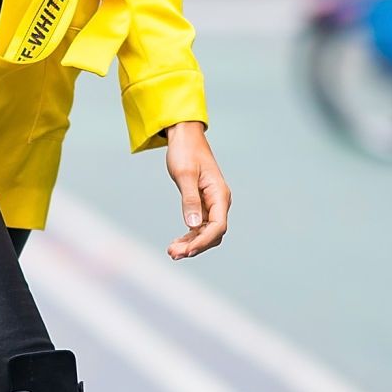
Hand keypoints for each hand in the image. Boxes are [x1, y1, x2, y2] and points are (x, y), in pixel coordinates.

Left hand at [163, 121, 230, 260]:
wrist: (184, 137)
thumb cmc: (185, 152)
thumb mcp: (185, 174)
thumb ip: (189, 199)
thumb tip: (192, 225)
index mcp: (219, 194)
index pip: (218, 225)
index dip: (204, 241)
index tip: (188, 251)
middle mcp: (219, 202)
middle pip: (213, 233)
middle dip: (195, 246)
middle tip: (173, 254)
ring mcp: (211, 205)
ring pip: (205, 233)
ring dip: (190, 244)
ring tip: (171, 252)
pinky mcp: (202, 205)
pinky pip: (198, 227)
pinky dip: (188, 236)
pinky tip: (176, 244)